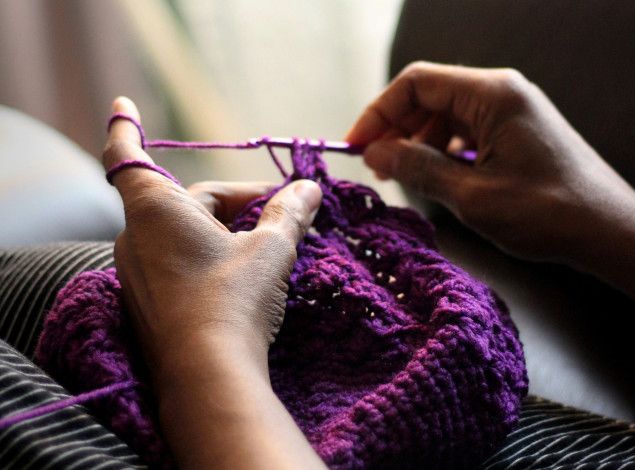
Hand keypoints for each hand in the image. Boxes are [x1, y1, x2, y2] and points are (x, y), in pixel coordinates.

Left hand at [103, 97, 325, 468]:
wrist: (209, 374)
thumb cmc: (234, 299)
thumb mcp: (270, 250)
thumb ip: (289, 214)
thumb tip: (310, 188)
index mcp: (157, 210)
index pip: (130, 156)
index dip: (126, 127)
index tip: (123, 103)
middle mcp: (137, 238)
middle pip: (188, 201)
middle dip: (236, 202)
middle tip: (282, 213)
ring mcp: (139, 274)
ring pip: (187, 235)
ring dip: (227, 231)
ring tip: (271, 246)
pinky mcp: (150, 303)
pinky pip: (180, 263)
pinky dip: (211, 258)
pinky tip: (246, 276)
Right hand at [347, 62, 634, 361]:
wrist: (610, 232)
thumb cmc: (547, 213)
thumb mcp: (472, 195)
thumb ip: (418, 169)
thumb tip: (375, 153)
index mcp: (492, 94)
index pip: (417, 83)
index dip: (379, 113)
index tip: (356, 146)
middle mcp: (502, 92)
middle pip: (430, 96)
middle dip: (397, 129)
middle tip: (376, 168)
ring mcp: (512, 110)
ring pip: (446, 115)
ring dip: (419, 142)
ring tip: (404, 178)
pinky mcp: (518, 131)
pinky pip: (468, 130)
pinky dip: (444, 151)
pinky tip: (439, 179)